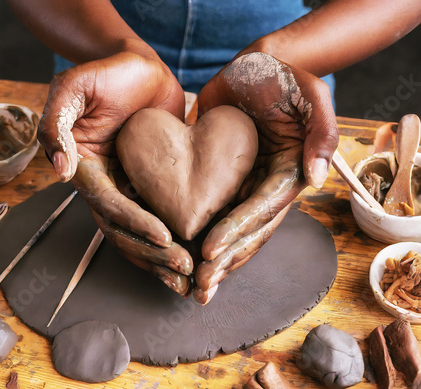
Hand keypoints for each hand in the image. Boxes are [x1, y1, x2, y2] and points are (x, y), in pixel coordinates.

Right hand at [38, 51, 192, 294]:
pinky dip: (176, 240)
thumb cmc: (104, 73)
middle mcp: (107, 185)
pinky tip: (196, 256)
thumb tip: (61, 171)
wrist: (137, 66)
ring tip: (190, 279)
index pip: (109, 206)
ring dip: (164, 259)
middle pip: (125, 232)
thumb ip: (57, 124)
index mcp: (86, 169)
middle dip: (154, 254)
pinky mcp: (153, 184)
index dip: (136, 224)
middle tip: (185, 269)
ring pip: (143, 234)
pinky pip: (163, 217)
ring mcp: (130, 188)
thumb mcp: (73, 88)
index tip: (166, 237)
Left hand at [194, 52, 338, 302]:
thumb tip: (315, 178)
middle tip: (199, 287)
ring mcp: (244, 187)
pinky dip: (196, 234)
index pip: (261, 211)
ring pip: (228, 232)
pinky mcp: (222, 180)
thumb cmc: (285, 78)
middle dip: (224, 261)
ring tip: (191, 285)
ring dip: (212, 261)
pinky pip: (210, 212)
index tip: (209, 250)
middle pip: (247, 233)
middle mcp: (266, 188)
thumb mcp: (311, 95)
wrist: (257, 66)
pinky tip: (180, 254)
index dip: (237, 232)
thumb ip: (321, 133)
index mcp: (288, 175)